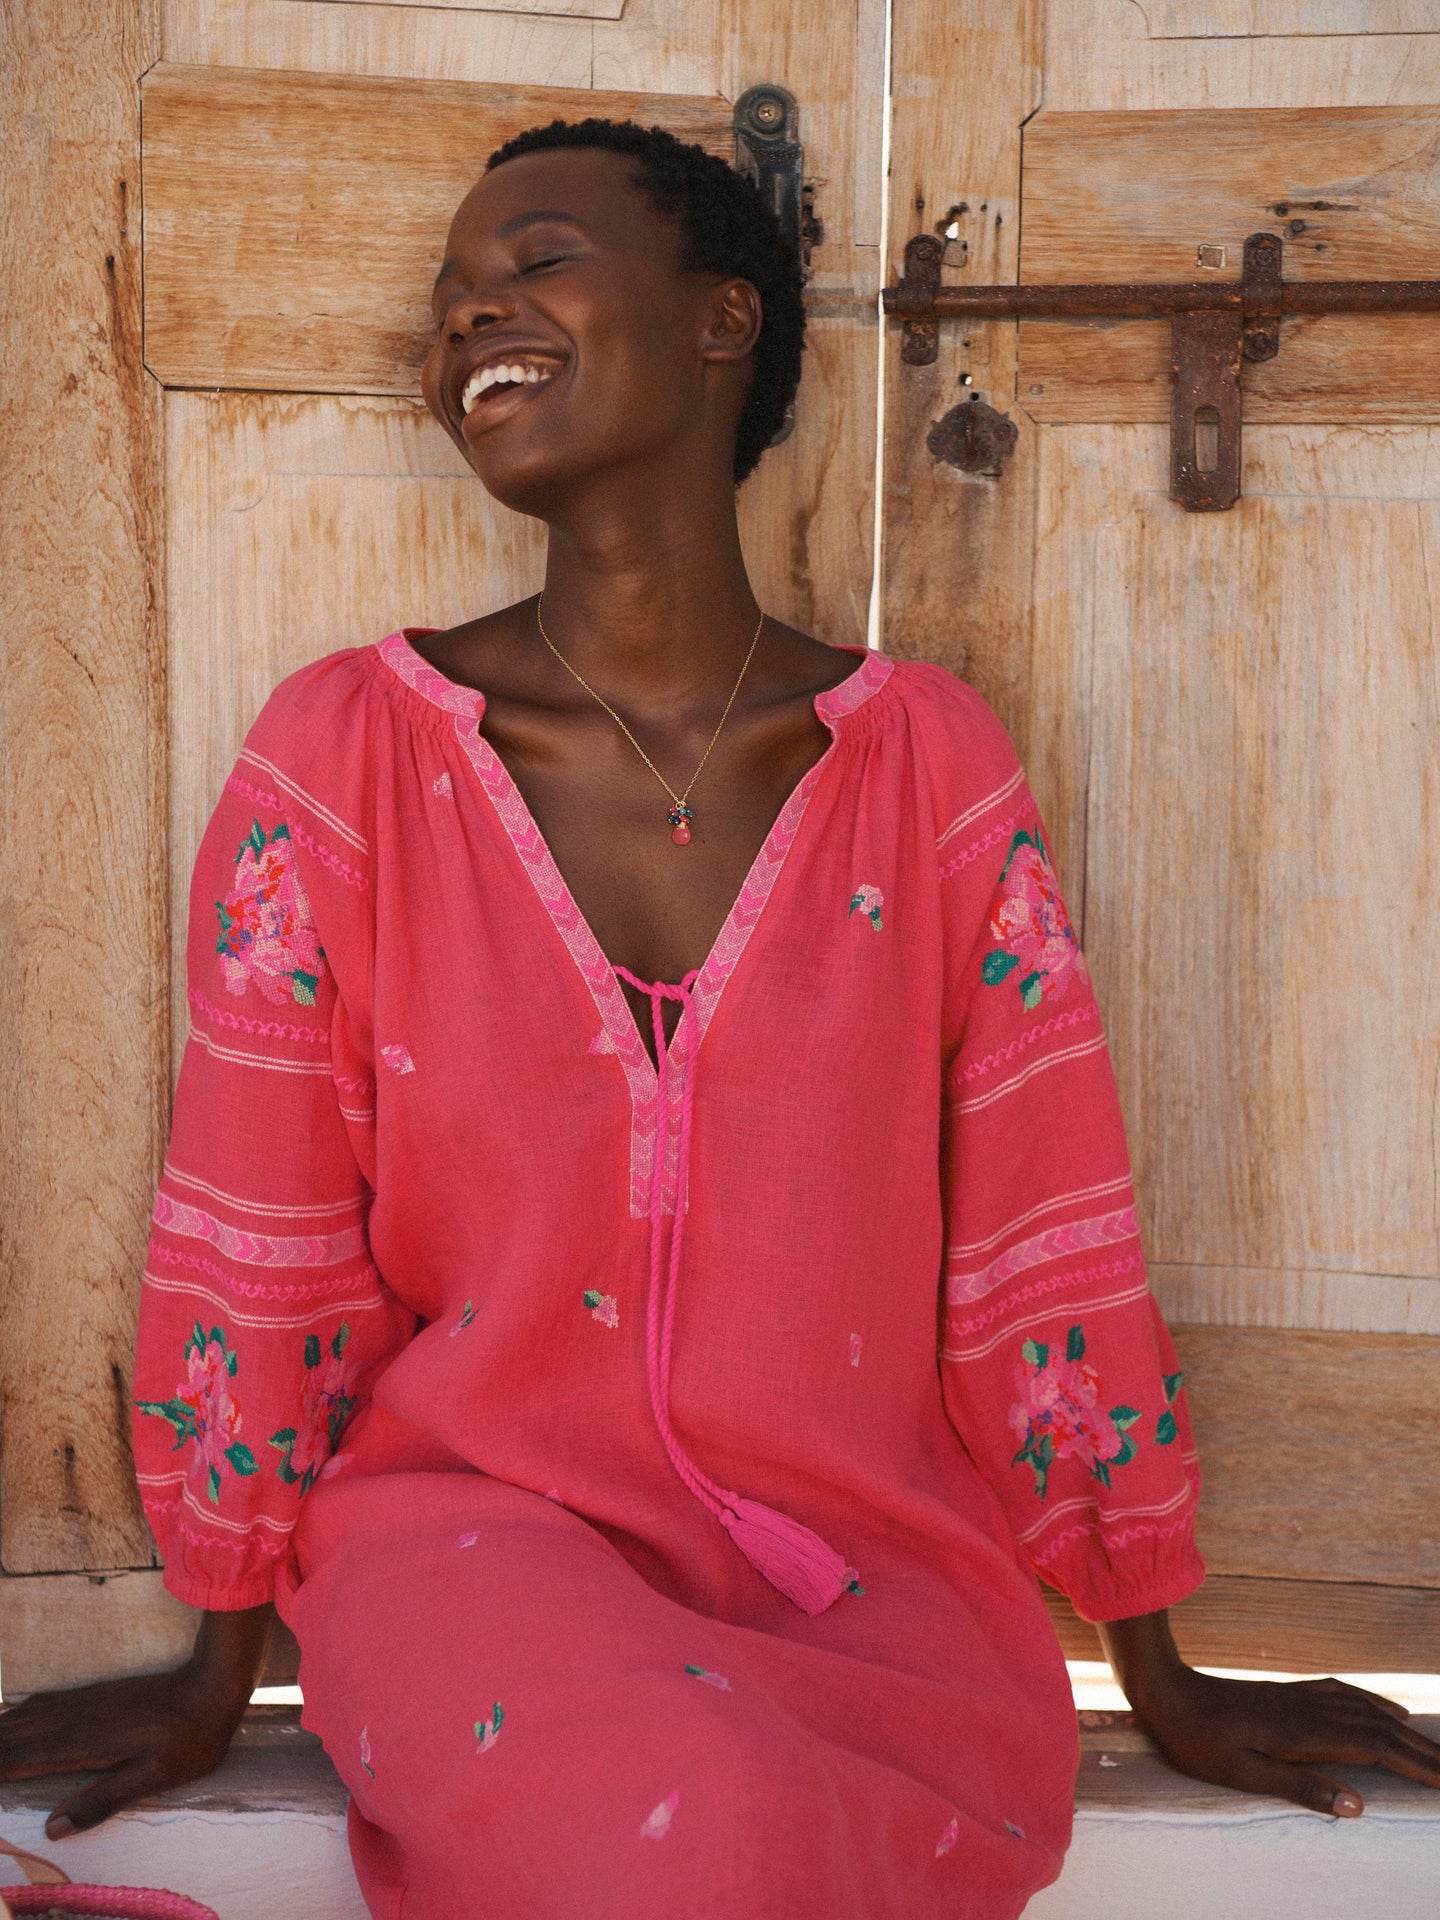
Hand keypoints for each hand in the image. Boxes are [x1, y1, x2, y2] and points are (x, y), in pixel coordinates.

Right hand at [0, 1603, 273, 1838]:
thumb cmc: (189, 1738)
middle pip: (16, 1733)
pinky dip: (19, 1714)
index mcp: (85, 1741)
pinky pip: (45, 1704)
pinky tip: (15, 1717)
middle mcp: (77, 1717)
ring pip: (27, 1716)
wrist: (213, 1683)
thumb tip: (52, 1828)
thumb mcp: (153, 1777)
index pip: (22, 1757)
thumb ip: (101, 1801)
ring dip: (1, 1730)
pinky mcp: (97, 1694)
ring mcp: (86, 1702)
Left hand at [1098, 1608, 1439, 1815]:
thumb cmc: (1200, 1743)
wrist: (1167, 1694)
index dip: (1414, 1764)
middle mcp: (1309, 1710)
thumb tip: (1358, 1805)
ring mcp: (1300, 1698)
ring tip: (1434, 1747)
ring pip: (1366, 1711)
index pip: (1375, 1749)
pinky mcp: (1289, 1694)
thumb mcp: (1244, 1775)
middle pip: (1379, 1729)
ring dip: (1404, 1729)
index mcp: (1303, 1735)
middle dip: (1421, 1750)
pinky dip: (1374, 1704)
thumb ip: (1301, 1787)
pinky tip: (1386, 1711)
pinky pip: (1345, 1695)